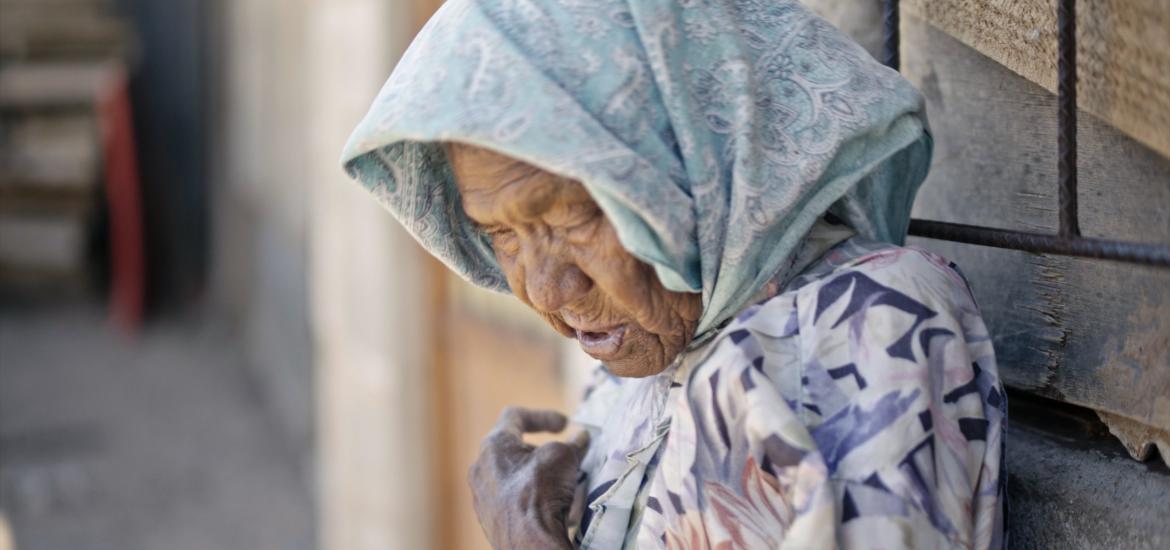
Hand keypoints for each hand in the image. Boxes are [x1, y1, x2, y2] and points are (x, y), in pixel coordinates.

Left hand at [469, 407, 588, 549]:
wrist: (529, 542)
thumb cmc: (541, 490)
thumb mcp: (563, 456)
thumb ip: (571, 443)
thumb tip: (581, 437)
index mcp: (493, 445)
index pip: (515, 416)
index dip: (543, 416)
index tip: (565, 425)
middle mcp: (480, 468)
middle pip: (511, 447)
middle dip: (538, 448)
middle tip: (561, 455)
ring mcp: (481, 496)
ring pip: (510, 475)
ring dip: (534, 473)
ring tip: (558, 481)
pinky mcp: (488, 519)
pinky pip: (509, 498)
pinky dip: (528, 494)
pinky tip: (547, 504)